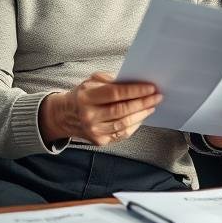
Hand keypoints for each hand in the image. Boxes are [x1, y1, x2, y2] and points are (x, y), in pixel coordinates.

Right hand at [39, 72, 161, 146]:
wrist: (64, 116)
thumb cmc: (83, 95)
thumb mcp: (92, 81)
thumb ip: (112, 81)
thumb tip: (137, 82)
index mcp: (86, 97)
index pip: (116, 93)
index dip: (136, 91)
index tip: (151, 87)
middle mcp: (89, 116)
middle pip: (122, 110)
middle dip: (143, 103)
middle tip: (157, 96)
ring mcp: (94, 130)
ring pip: (123, 124)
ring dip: (142, 114)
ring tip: (152, 106)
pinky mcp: (99, 141)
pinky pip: (121, 134)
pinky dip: (134, 125)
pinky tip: (142, 117)